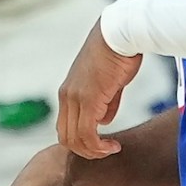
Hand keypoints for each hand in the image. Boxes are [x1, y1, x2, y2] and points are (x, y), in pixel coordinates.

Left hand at [56, 22, 142, 159]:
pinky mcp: (88, 99)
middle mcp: (67, 96)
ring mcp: (75, 98)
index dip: (80, 141)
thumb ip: (106, 103)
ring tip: (111, 150)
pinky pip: (87, 133)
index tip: (100, 143)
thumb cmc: (119, 53)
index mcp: (69, 91)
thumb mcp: (110, 82)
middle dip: (85, 151)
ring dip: (93, 151)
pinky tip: (112, 145)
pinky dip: (98, 146)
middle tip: (105, 152)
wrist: (120, 32)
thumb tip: (104, 121)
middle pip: (65, 137)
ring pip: (74, 139)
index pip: (65, 126)